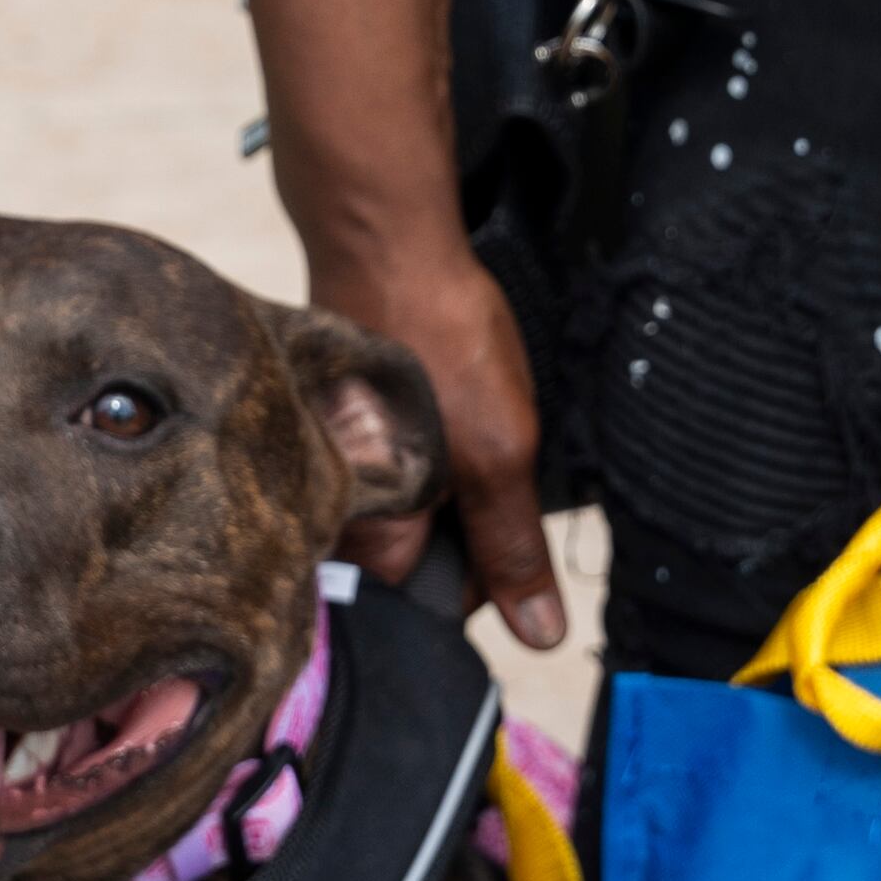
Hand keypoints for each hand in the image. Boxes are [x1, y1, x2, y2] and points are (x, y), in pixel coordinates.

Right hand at [321, 235, 562, 652]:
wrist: (388, 243)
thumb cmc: (437, 341)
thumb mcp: (500, 455)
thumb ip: (514, 550)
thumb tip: (540, 637)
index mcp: (365, 543)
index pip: (432, 610)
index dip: (489, 585)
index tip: (513, 537)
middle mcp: (340, 520)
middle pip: (423, 565)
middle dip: (470, 534)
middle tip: (489, 465)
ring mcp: (343, 474)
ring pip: (420, 514)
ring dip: (458, 489)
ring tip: (469, 425)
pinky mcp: (351, 435)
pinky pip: (405, 469)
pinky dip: (439, 449)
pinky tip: (451, 404)